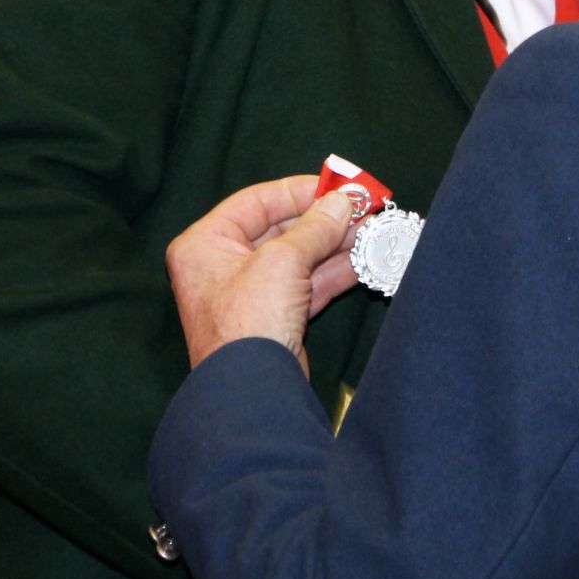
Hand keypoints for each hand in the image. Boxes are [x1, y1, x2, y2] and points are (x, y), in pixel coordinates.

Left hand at [164, 175, 361, 373]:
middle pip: (280, 228)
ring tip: (371, 231)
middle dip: (324, 220)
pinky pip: (307, 283)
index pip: (256, 201)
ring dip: (336, 244)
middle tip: (362, 209)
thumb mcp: (282, 262)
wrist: (252, 392)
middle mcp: (223, 265)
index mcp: (206, 244)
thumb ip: (315, 227)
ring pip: (299, 257)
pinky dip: (335, 271)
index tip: (338, 186)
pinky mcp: (275, 316)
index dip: (299, 191)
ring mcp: (250, 293)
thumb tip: (342, 202)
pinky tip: (364, 259)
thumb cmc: (249, 322)